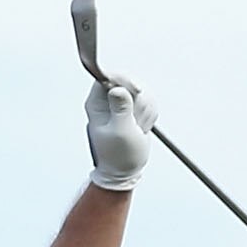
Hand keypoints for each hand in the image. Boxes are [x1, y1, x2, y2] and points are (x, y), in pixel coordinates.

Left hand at [83, 76, 155, 191]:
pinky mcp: (133, 108)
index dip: (125, 80)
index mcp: (96, 104)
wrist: (124, 170)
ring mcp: (120, 103)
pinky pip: (148, 100)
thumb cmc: (118, 157)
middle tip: (135, 120)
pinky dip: (150, 114)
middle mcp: (107, 100)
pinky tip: (142, 127)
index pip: (109, 76)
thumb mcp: (120, 132)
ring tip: (138, 127)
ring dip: (145, 110)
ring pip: (142, 91)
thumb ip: (120, 109)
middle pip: (129, 81)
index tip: (137, 90)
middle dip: (139, 101)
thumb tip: (117, 89)